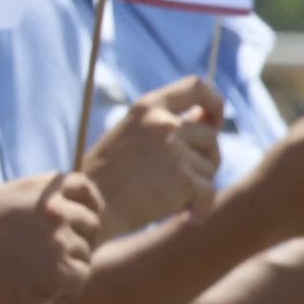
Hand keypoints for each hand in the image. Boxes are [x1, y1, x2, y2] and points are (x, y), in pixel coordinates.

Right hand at [0, 172, 103, 303]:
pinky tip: (44, 290)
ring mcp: (60, 240)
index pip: (83, 186)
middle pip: (91, 223)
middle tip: (55, 257)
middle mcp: (56, 211)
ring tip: (36, 276)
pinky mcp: (60, 272)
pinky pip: (81, 278)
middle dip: (79, 239)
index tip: (85, 218)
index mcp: (40, 190)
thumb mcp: (0, 201)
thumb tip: (58, 204)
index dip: (89, 203)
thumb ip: (32, 200)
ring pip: (84, 254)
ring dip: (68, 266)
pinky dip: (67, 288)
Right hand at [85, 75, 221, 234]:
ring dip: (199, 184)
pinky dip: (202, 208)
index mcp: (148, 107)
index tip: (212, 122)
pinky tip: (189, 217)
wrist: (90, 208)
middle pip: (210, 136)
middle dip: (205, 159)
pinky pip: (209, 192)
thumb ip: (164, 125)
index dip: (214, 103)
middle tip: (185, 179)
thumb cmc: (107, 177)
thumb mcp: (131, 135)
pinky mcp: (183, 179)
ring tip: (172, 197)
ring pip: (211, 166)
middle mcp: (163, 123)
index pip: (197, 87)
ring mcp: (174, 150)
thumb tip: (207, 121)